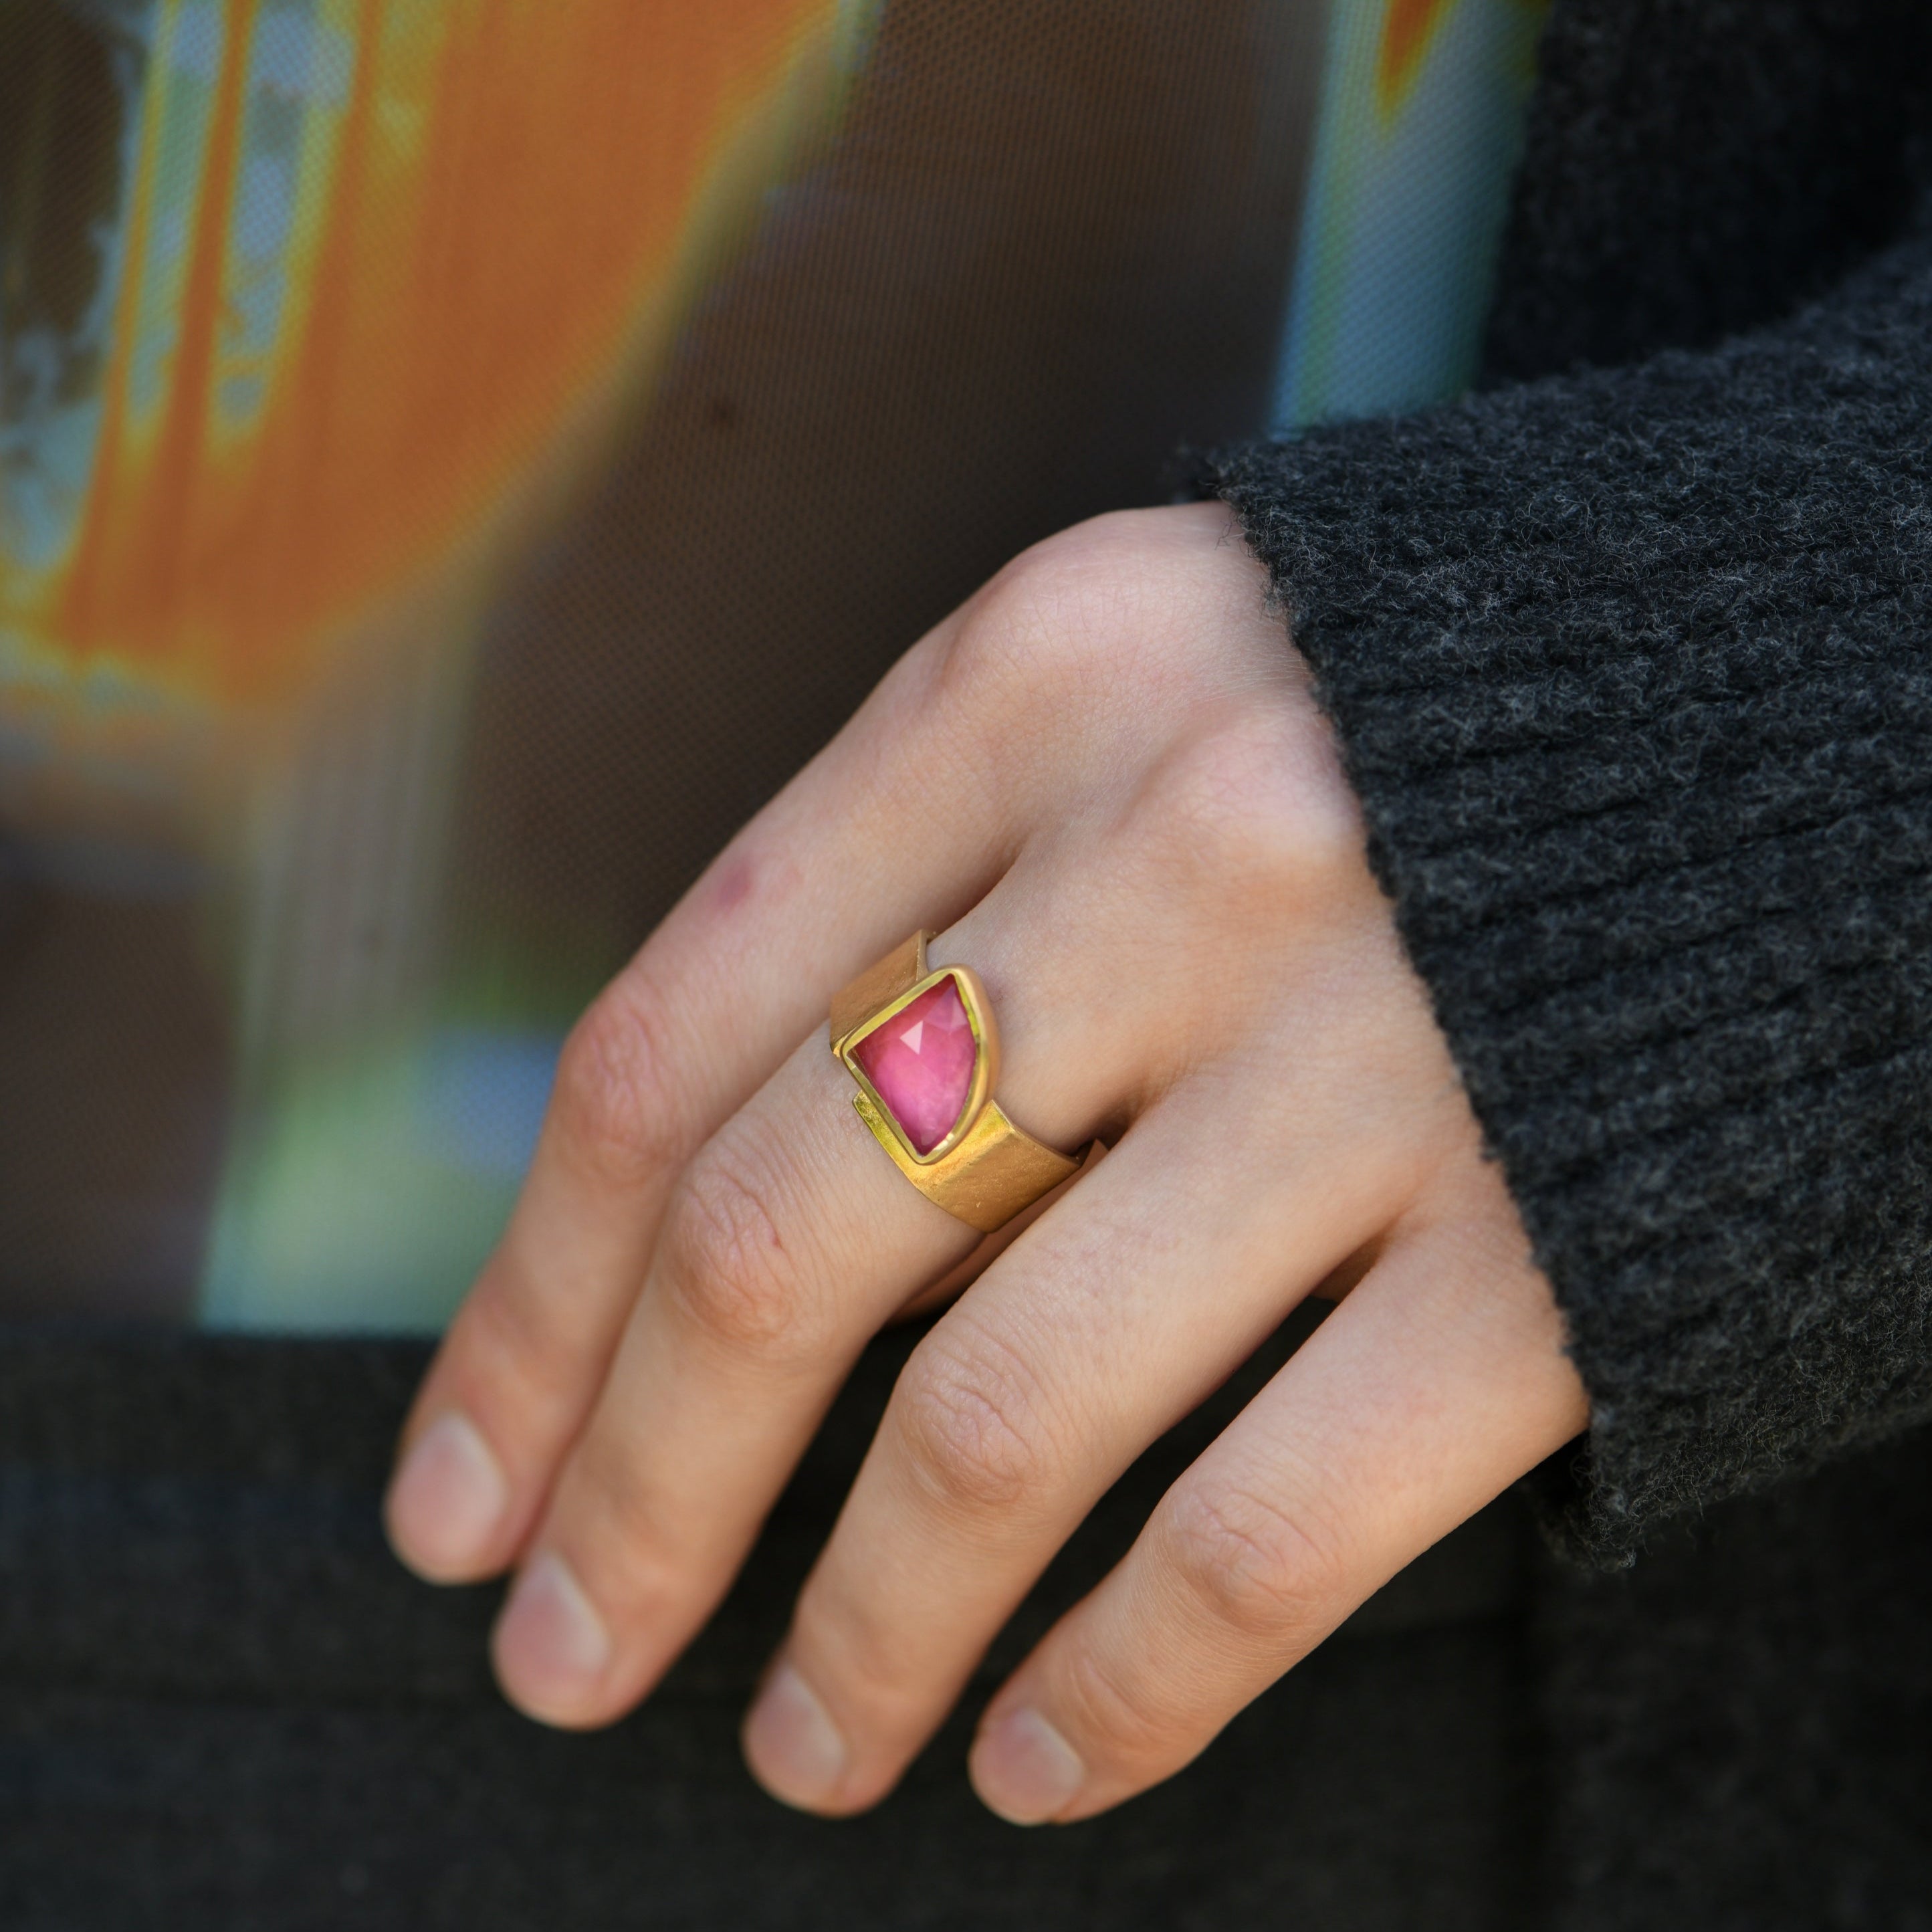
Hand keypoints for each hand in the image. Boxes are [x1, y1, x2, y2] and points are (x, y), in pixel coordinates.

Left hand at [384, 503, 1586, 1822]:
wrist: (1833, 701)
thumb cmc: (1438, 730)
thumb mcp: (1138, 719)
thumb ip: (929, 904)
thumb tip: (699, 1220)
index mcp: (1041, 684)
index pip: (671, 1042)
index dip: (529, 1303)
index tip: (461, 1490)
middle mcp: (1185, 846)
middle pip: (783, 1236)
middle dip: (637, 1492)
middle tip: (562, 1660)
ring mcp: (1379, 1051)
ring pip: (997, 1420)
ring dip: (859, 1633)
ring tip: (804, 1746)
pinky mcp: (1553, 1250)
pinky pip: (1257, 1534)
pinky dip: (1116, 1687)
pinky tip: (1037, 1759)